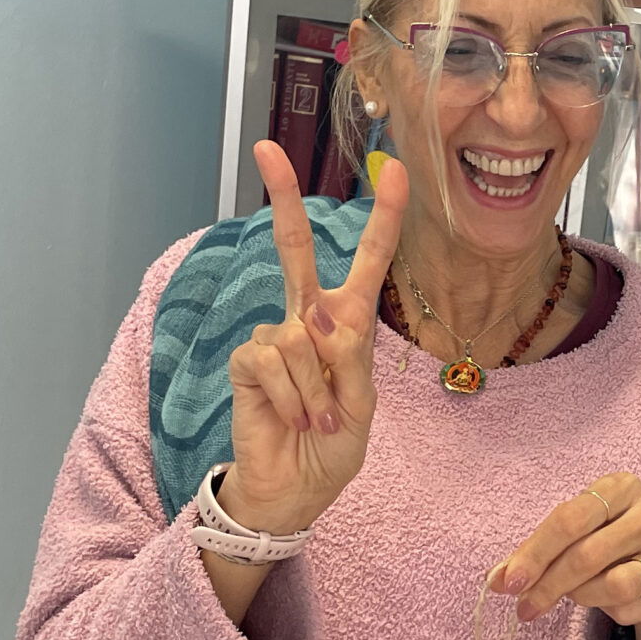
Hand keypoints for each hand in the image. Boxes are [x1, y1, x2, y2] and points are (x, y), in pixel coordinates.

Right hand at [223, 142, 407, 536]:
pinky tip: (292, 418)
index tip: (393, 169)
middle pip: (296, 248)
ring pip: (301, 338)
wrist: (296, 489)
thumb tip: (317, 317)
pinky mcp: (247, 362)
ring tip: (317, 422)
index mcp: (348, 324)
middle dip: (283, 199)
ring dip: (317, 391)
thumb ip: (349, 360)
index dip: (383, 217)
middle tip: (267, 150)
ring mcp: (274, 337)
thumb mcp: (362, 406)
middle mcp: (308, 319)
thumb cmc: (332, 447)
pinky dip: (292, 397)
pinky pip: (274, 361)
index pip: (368, 262)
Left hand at [491, 472, 640, 639]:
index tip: (509, 582)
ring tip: (576, 597)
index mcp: (622, 487)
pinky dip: (611, 613)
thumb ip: (539, 555)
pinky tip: (612, 605)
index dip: (535, 553)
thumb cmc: (612, 546)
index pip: (570, 519)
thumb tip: (497, 580)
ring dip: (583, 597)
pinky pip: (634, 608)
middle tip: (524, 608)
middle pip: (588, 553)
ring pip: (614, 585)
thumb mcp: (578, 537)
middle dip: (549, 585)